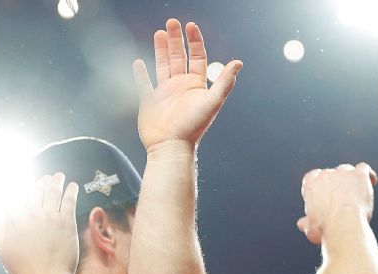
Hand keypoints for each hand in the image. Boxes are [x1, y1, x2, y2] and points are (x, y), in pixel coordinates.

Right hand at [0, 173, 79, 273]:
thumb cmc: (23, 270)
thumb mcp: (4, 251)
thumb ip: (0, 231)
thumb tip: (1, 215)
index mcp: (15, 220)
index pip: (18, 200)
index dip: (24, 194)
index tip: (28, 190)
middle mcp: (31, 214)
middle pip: (35, 192)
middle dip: (40, 184)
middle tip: (44, 179)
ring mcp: (50, 216)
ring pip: (52, 192)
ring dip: (55, 182)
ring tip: (59, 177)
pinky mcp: (66, 222)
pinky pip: (69, 200)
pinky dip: (70, 191)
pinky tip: (72, 186)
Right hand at [133, 19, 241, 151]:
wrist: (171, 146)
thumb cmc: (192, 127)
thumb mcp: (212, 101)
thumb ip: (224, 82)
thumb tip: (238, 63)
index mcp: (195, 85)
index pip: (196, 57)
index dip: (194, 41)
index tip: (190, 26)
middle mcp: (180, 86)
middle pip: (178, 57)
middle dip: (176, 39)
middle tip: (172, 22)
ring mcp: (164, 93)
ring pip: (162, 65)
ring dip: (161, 49)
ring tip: (159, 33)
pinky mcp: (149, 101)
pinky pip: (144, 84)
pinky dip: (141, 73)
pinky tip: (139, 62)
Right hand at [296, 163, 376, 243]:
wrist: (343, 226)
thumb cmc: (326, 228)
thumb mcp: (311, 229)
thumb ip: (307, 223)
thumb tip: (303, 224)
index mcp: (311, 185)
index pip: (313, 177)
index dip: (320, 186)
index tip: (324, 195)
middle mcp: (325, 175)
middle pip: (331, 173)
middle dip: (336, 184)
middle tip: (342, 199)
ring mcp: (343, 173)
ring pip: (347, 170)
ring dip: (351, 179)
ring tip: (356, 192)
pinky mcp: (359, 175)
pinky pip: (364, 169)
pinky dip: (368, 175)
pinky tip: (371, 182)